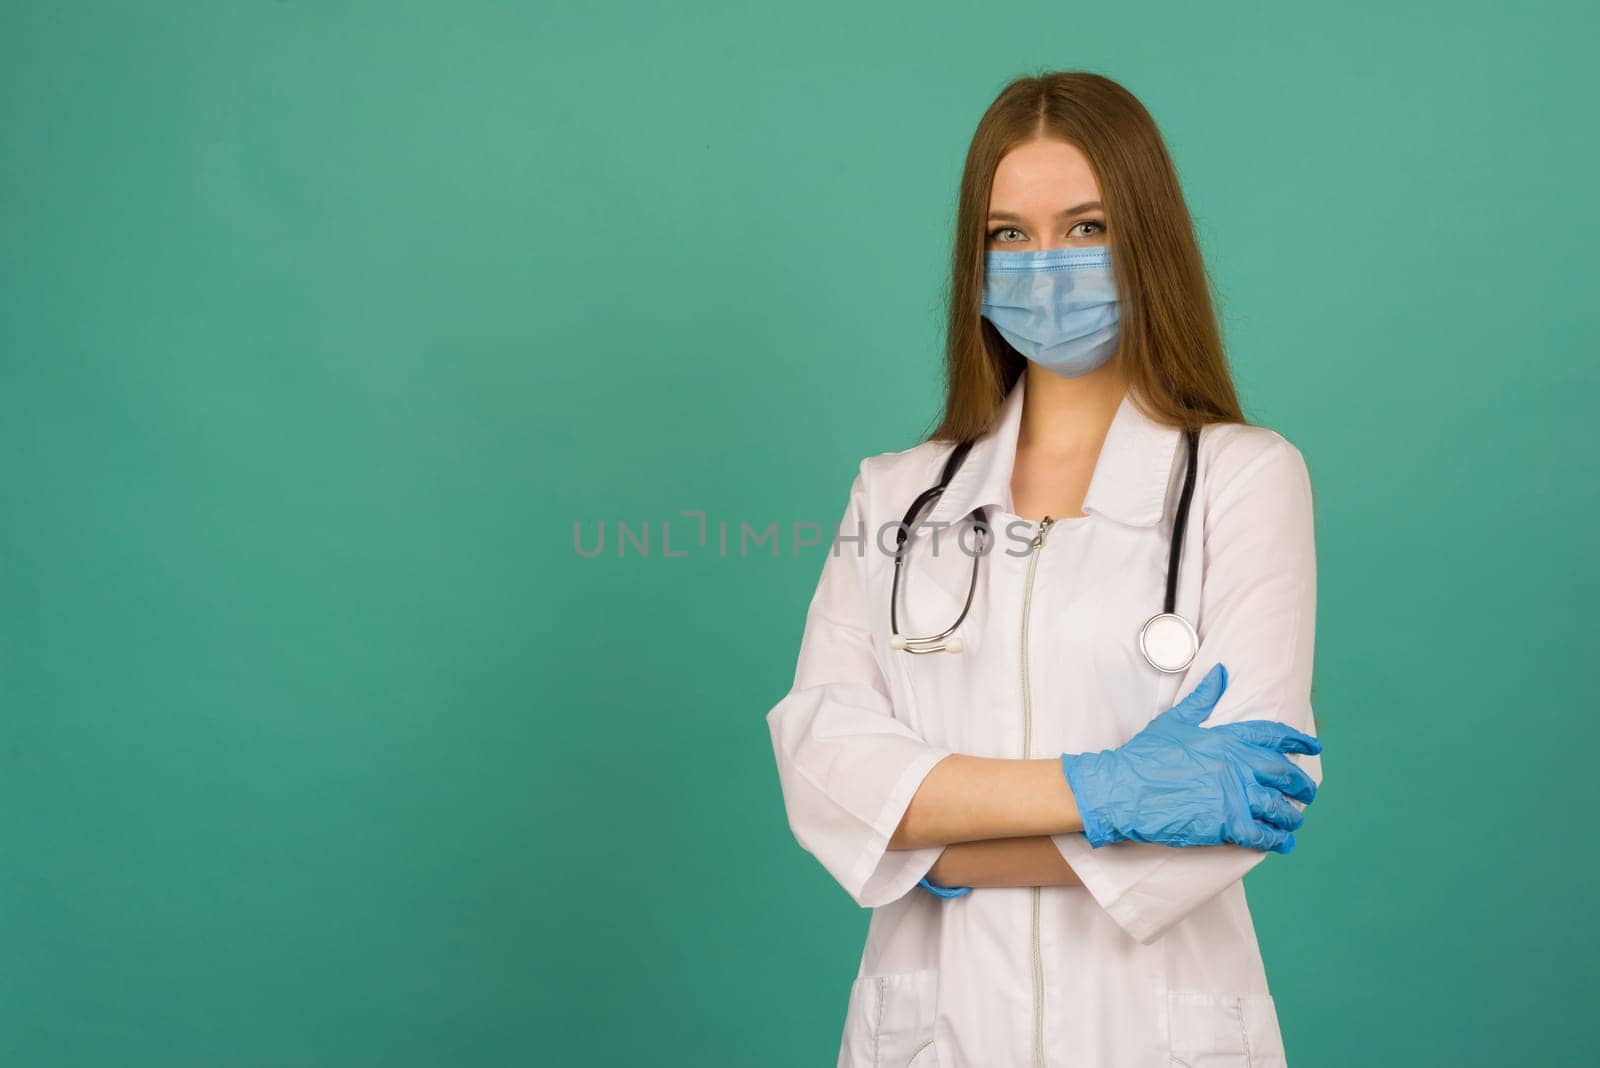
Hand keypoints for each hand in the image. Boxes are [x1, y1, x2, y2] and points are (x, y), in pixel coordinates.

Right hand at [1058, 663, 1321, 851]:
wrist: (1122, 789)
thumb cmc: (1144, 756)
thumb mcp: (1174, 722)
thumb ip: (1202, 699)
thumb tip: (1221, 672)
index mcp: (1225, 738)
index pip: (1273, 736)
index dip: (1298, 740)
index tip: (1314, 746)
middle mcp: (1235, 764)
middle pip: (1284, 774)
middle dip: (1302, 785)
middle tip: (1308, 793)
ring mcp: (1232, 794)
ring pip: (1279, 807)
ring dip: (1291, 816)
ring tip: (1294, 821)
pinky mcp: (1224, 823)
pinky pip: (1262, 834)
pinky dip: (1277, 840)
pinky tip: (1282, 843)